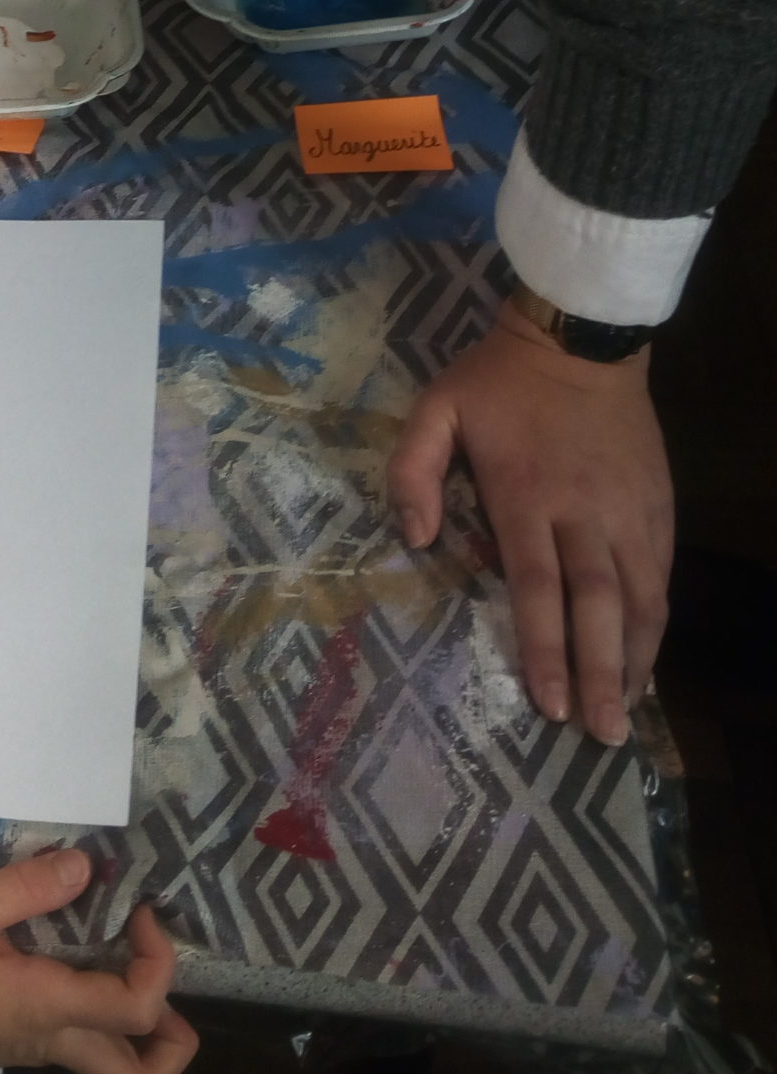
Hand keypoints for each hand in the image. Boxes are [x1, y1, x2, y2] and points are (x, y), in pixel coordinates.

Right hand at [0, 851, 196, 1073]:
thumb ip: (23, 889)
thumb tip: (86, 869)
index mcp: (47, 1006)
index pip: (141, 1010)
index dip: (160, 960)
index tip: (134, 909)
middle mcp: (53, 1038)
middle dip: (172, 1034)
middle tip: (151, 960)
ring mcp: (36, 1047)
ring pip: (115, 1062)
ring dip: (138, 1017)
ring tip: (121, 949)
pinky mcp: (17, 1039)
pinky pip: (81, 1038)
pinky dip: (98, 1004)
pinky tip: (70, 948)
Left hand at [387, 305, 672, 744]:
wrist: (579, 338)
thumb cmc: (499, 381)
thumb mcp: (434, 407)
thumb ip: (412, 471)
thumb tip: (413, 538)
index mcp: (527, 495)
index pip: (538, 586)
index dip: (545, 648)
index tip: (548, 703)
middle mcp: (585, 512)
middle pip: (597, 605)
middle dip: (599, 673)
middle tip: (600, 734)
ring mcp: (629, 510)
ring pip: (641, 597)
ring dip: (635, 658)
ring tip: (627, 711)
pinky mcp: (658, 504)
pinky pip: (662, 574)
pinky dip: (658, 620)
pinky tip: (648, 654)